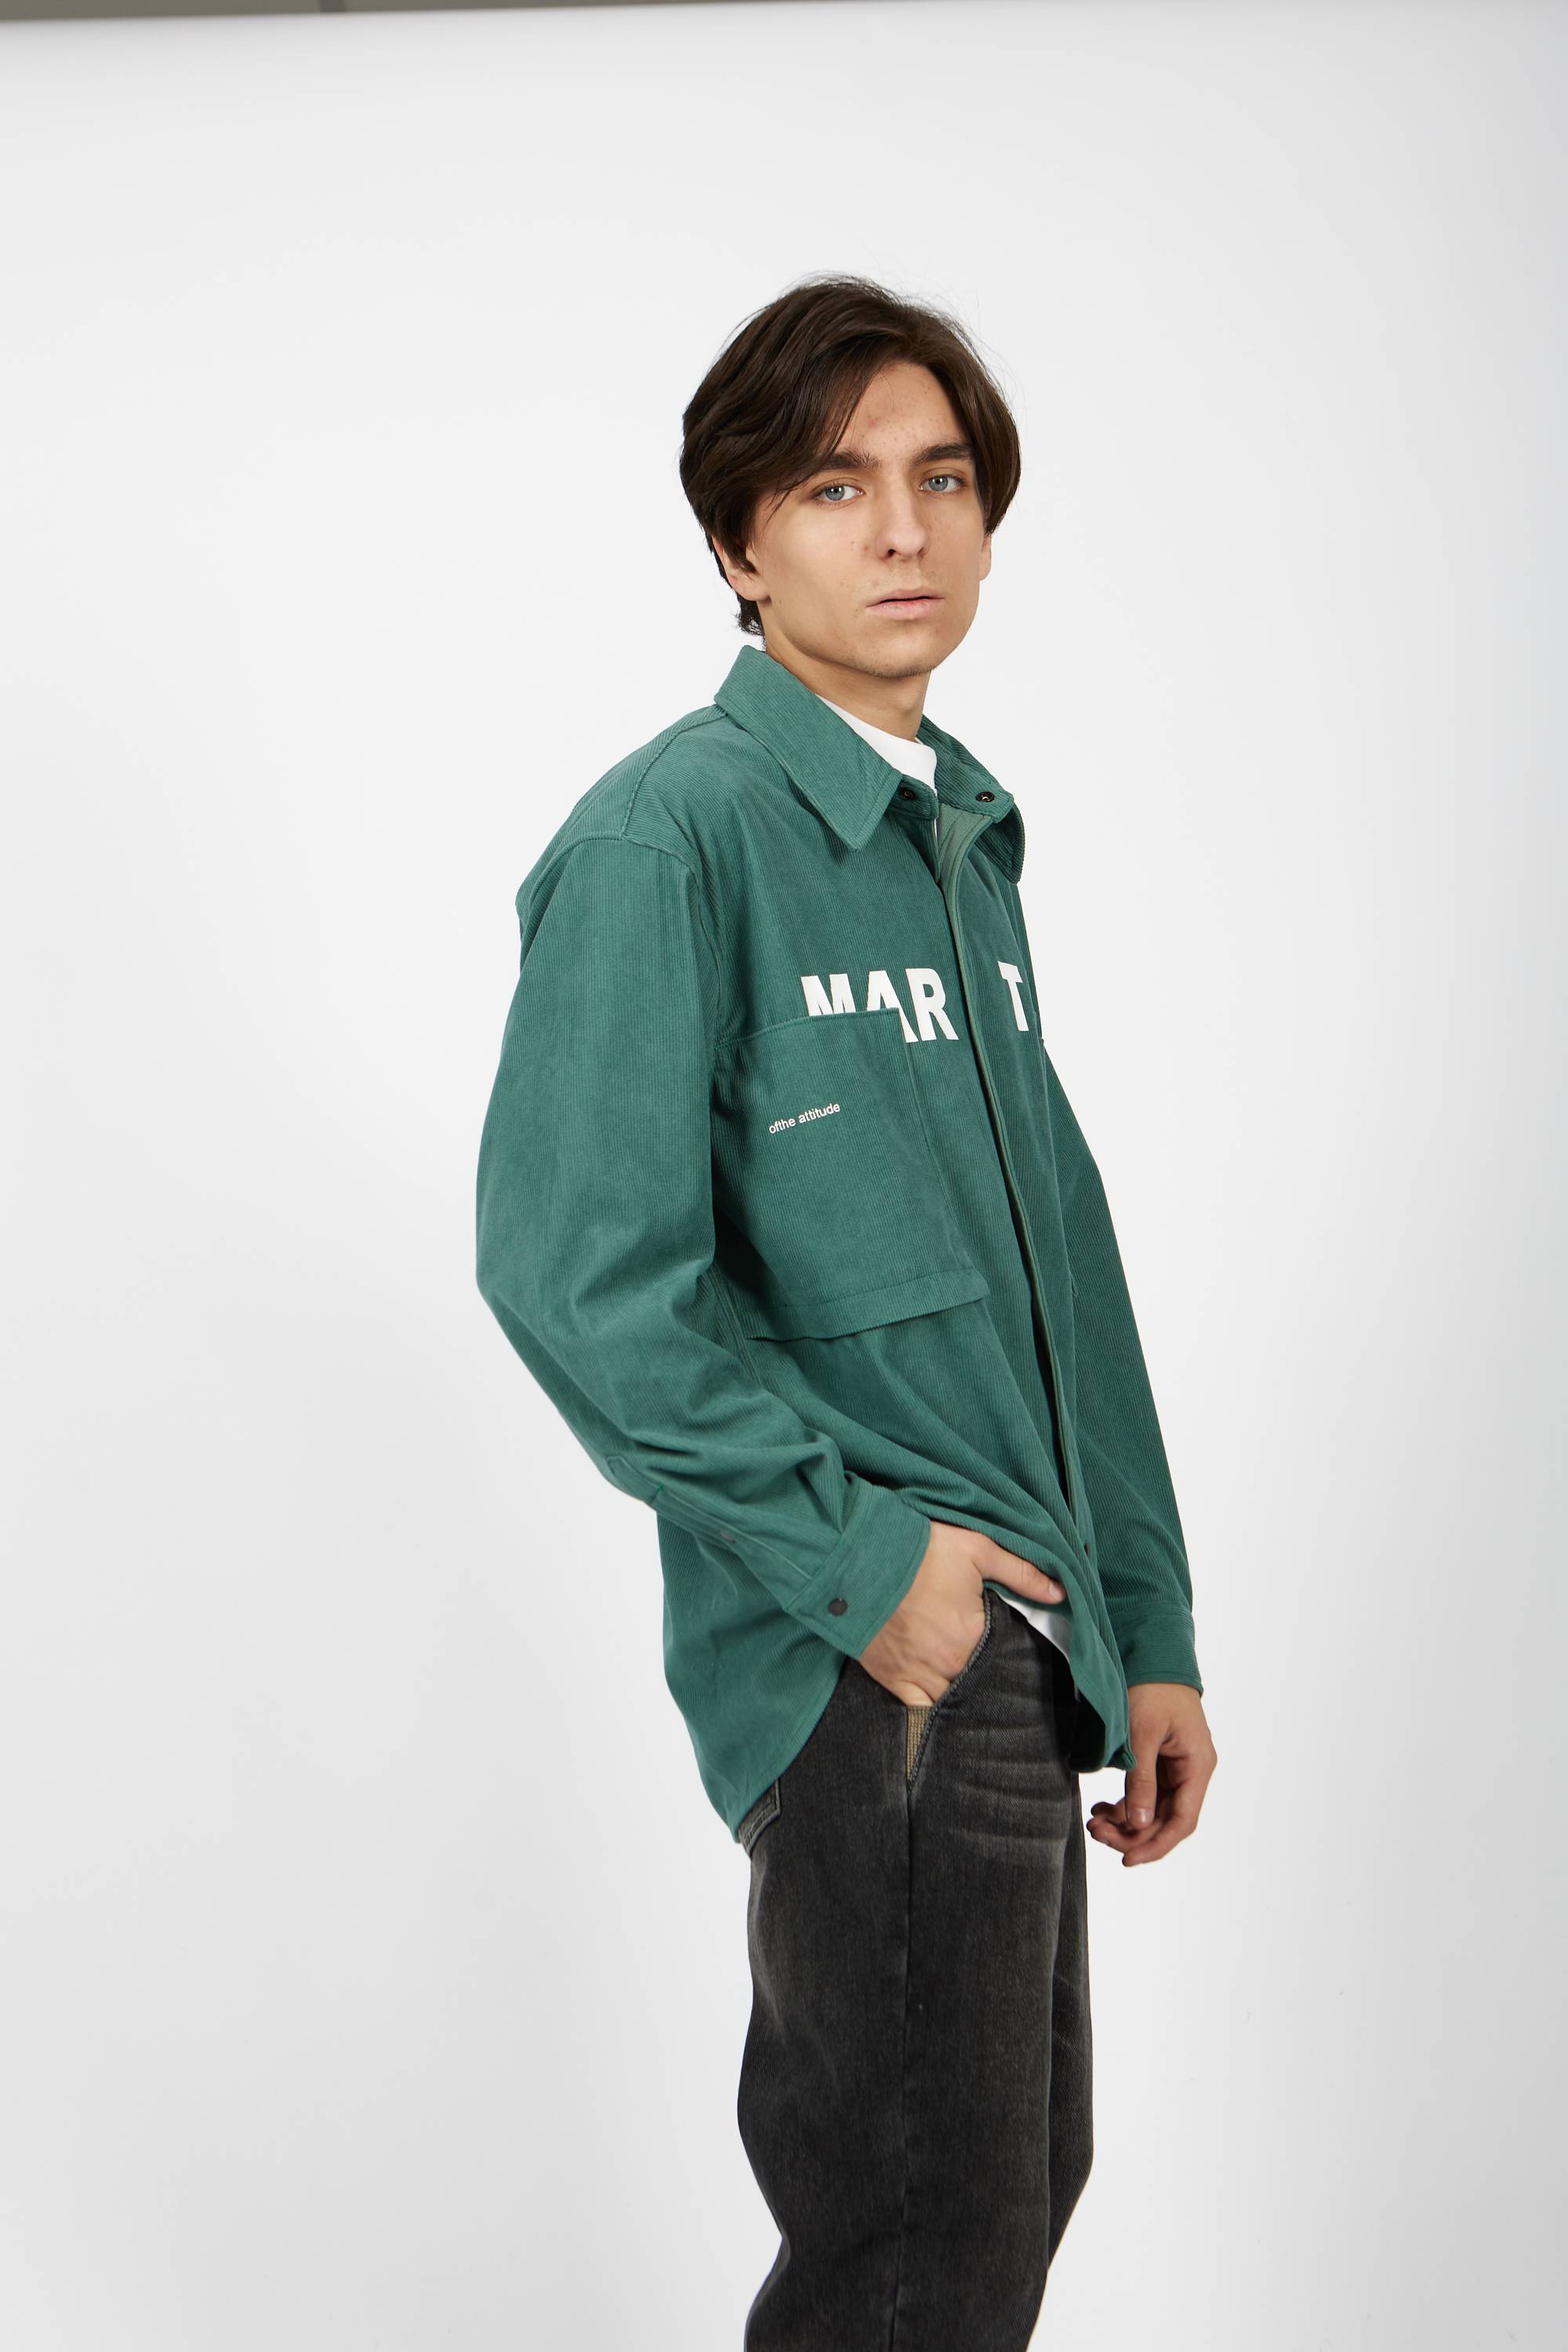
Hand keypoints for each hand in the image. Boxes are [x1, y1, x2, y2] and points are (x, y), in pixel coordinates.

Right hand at [858, 1520, 1066, 1706]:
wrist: (857, 1554)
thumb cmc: (919, 1549)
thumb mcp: (978, 1549)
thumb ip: (1022, 1573)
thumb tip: (1061, 1592)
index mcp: (971, 1638)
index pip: (1003, 1659)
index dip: (1008, 1652)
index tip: (1007, 1644)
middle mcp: (945, 1665)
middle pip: (977, 1684)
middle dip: (985, 1675)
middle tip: (987, 1661)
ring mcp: (914, 1675)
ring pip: (950, 1701)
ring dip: (960, 1693)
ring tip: (965, 1679)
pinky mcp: (889, 1677)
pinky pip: (916, 1708)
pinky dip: (929, 1706)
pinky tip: (939, 1699)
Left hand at [1087, 1684, 1216, 1865]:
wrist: (1149, 1652)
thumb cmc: (1151, 1687)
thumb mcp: (1143, 1733)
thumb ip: (1142, 1780)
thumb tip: (1137, 1823)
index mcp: (1197, 1765)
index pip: (1182, 1820)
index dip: (1156, 1845)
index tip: (1127, 1860)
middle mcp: (1190, 1770)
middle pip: (1165, 1819)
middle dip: (1132, 1833)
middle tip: (1097, 1834)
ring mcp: (1175, 1767)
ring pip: (1152, 1809)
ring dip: (1124, 1821)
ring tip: (1094, 1823)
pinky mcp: (1158, 1761)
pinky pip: (1144, 1794)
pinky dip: (1123, 1804)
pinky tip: (1100, 1809)